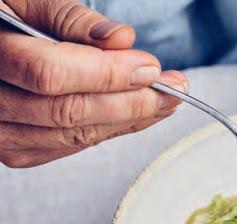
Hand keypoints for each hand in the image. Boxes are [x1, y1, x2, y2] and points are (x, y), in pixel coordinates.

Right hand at [0, 0, 187, 167]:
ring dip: (128, 121)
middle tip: (175, 90)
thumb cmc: (2, 17)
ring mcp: (1, 134)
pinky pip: (70, 146)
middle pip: (68, 112)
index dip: (106, 74)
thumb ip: (69, 19)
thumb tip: (122, 40)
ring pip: (73, 135)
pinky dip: (109, 131)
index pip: (50, 74)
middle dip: (131, 103)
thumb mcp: (25, 0)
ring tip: (165, 103)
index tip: (152, 68)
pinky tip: (137, 116)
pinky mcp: (17, 151)